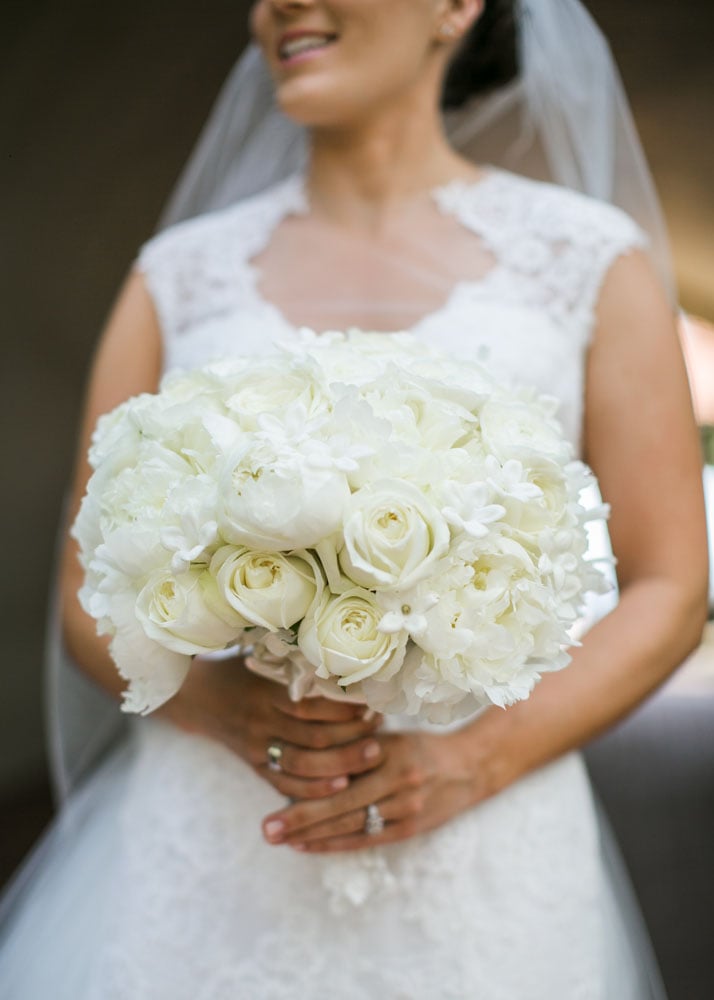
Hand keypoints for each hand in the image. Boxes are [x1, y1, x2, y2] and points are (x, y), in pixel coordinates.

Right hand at [159, 655, 384, 800]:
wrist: (194, 697)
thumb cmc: (237, 671)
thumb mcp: (262, 660)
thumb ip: (297, 666)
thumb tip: (348, 664)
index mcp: (266, 692)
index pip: (311, 706)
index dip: (344, 709)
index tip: (372, 704)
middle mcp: (260, 722)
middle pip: (313, 739)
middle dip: (351, 739)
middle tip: (381, 733)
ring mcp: (255, 747)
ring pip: (303, 766)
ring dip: (341, 765)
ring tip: (371, 757)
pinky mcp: (253, 766)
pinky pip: (284, 785)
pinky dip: (313, 791)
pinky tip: (341, 787)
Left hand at [262, 729, 485, 851]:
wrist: (469, 767)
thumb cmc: (421, 746)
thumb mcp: (391, 736)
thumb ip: (355, 744)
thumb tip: (309, 749)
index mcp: (389, 752)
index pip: (342, 771)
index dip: (307, 784)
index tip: (273, 786)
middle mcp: (397, 781)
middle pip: (340, 803)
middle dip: (300, 817)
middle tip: (266, 828)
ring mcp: (404, 808)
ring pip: (350, 825)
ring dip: (312, 835)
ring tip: (279, 839)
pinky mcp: (408, 828)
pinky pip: (366, 839)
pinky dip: (335, 843)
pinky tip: (308, 845)